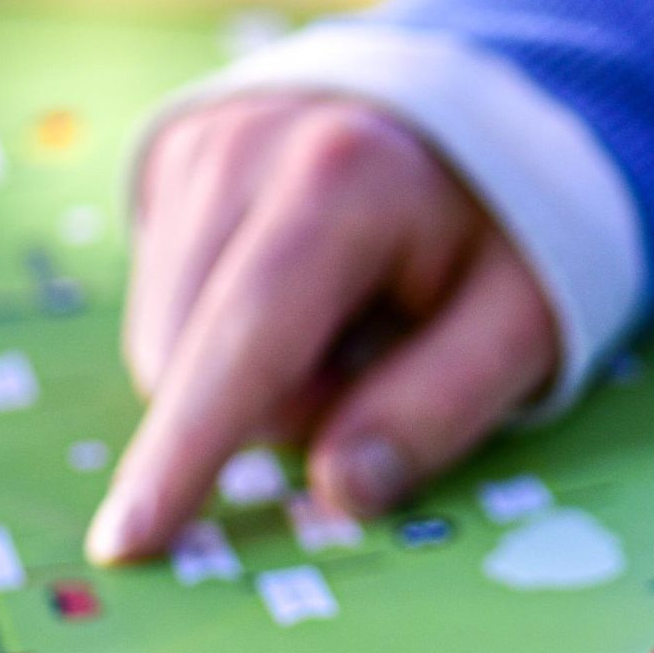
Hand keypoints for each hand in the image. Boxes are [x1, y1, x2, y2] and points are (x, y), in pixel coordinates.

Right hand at [86, 95, 558, 564]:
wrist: (482, 111)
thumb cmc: (512, 232)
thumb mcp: (525, 323)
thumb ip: (437, 409)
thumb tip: (340, 491)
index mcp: (340, 180)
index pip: (241, 346)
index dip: (187, 454)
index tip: (128, 541)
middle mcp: (243, 148)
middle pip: (187, 359)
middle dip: (276, 409)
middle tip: (379, 364)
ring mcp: (196, 147)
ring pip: (164, 342)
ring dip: (251, 377)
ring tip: (349, 322)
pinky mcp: (172, 162)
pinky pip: (166, 304)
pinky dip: (228, 334)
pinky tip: (306, 295)